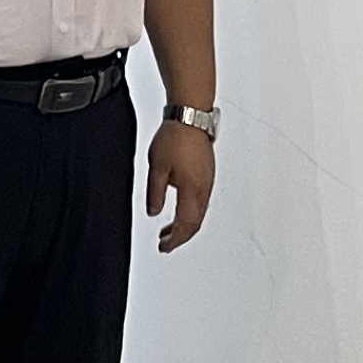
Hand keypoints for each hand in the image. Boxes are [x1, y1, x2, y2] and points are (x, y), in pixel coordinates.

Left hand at [145, 119, 216, 251]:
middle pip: (195, 222)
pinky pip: (201, 200)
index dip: (175, 240)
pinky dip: (191, 211)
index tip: (164, 246)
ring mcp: (208, 180)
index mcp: (192, 190)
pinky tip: (180, 208)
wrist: (191, 115)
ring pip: (199, 212)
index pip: (186, 225)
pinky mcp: (207, 173)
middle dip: (180, 236)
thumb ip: (155, 192)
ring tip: (169, 229)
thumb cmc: (175, 137)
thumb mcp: (157, 167)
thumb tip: (154, 212)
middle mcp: (204, 188)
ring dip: (186, 224)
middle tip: (165, 242)